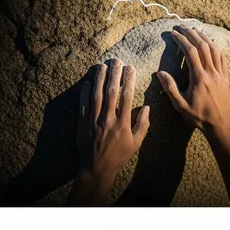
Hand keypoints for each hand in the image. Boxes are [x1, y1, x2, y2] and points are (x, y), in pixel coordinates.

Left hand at [74, 60, 149, 195]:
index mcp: (122, 124)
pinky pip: (83, 105)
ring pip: (96, 96)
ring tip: (102, 66)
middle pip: (111, 92)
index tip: (131, 68)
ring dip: (100, 79)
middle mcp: (108, 120)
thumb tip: (147, 107)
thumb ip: (143, 125)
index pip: (127, 97)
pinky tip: (89, 82)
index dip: (129, 80)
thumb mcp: (136, 143)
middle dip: (114, 74)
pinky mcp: (82, 124)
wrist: (96, 169)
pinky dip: (85, 93)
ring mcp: (93, 121)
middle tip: (117, 61)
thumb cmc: (119, 156)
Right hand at [157, 24, 229, 134]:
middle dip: (191, 34)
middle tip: (181, 26)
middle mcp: (211, 73)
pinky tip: (210, 41)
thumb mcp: (180, 105)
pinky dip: (215, 46)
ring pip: (213, 49)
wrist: (220, 124)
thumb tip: (160, 73)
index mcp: (199, 78)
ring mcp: (220, 74)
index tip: (173, 33)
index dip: (182, 40)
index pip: (191, 52)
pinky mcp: (225, 77)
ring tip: (194, 29)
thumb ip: (170, 88)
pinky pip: (222, 57)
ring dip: (203, 37)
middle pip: (203, 46)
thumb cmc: (198, 116)